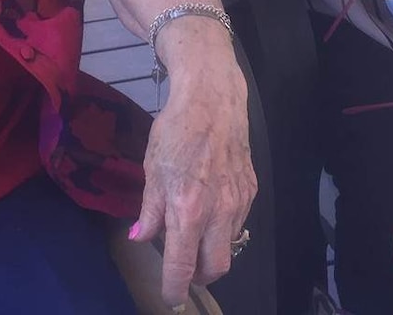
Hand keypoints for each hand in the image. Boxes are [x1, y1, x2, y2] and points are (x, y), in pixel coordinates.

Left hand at [129, 28, 256, 307]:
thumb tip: (140, 237)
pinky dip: (223, 226)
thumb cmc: (175, 129)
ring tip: (193, 229)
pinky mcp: (252, 190)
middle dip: (198, 275)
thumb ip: (150, 209)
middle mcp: (218, 213)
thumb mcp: (152, 167)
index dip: (174, 288)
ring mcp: (239, 202)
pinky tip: (210, 206)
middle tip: (182, 266)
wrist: (212, 98)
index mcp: (188, 209)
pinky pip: (238, 223)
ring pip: (229, 246)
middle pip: (215, 269)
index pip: (183, 266)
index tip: (170, 296)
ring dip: (211, 249)